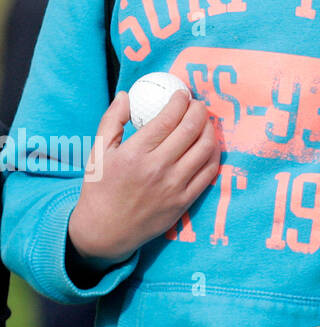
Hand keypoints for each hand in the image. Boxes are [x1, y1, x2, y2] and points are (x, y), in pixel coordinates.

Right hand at [67, 89, 221, 264]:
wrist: (104, 232)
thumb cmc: (100, 189)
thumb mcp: (97, 153)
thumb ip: (112, 121)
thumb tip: (126, 95)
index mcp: (134, 155)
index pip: (168, 119)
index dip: (180, 101)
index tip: (182, 94)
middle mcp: (157, 169)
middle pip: (191, 129)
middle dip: (199, 110)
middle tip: (196, 104)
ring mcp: (174, 186)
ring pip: (205, 148)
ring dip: (210, 129)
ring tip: (204, 121)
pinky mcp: (185, 201)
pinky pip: (209, 171)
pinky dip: (214, 153)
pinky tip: (209, 144)